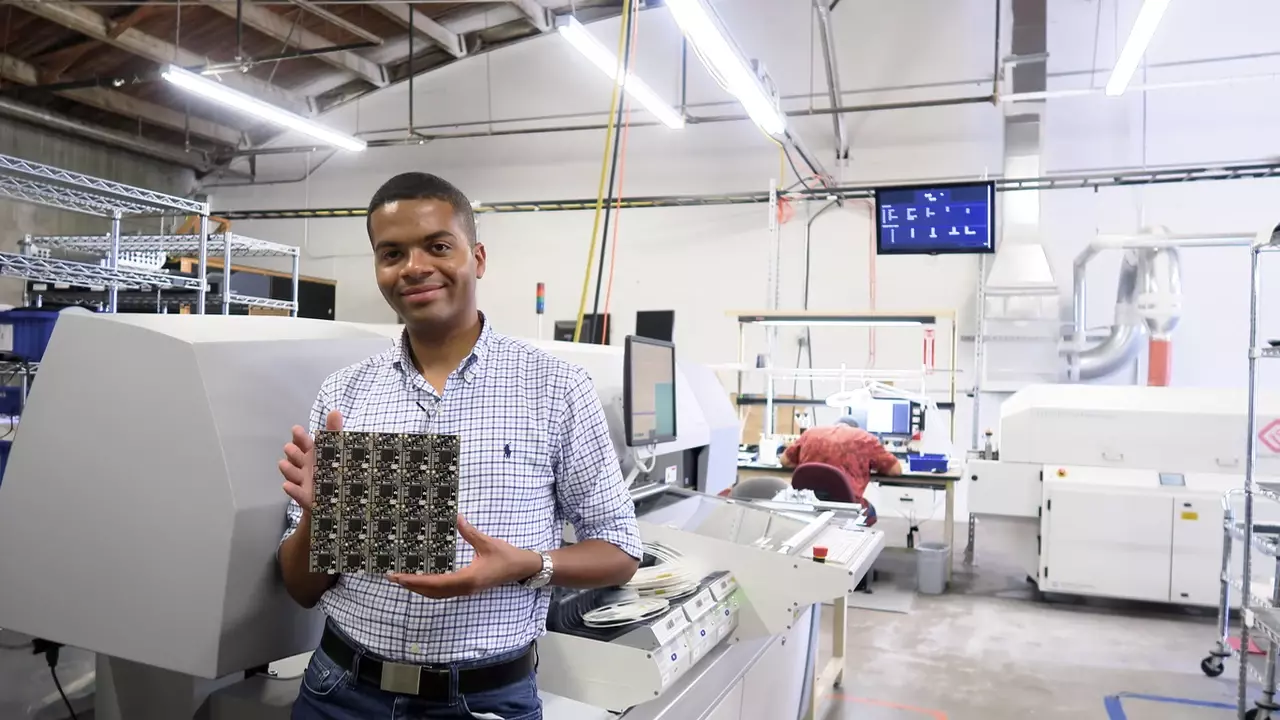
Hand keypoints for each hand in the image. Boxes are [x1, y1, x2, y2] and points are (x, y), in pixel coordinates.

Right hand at [279, 410, 342, 510]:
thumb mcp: (337, 450)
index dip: (299, 436)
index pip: (303, 442)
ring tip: (283, 463)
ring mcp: (303, 481)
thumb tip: (335, 411)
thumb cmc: (332, 471)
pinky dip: (292, 490)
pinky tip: (287, 485)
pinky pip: (297, 494)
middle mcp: (305, 466)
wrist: (335, 499)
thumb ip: (335, 431)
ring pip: (293, 474)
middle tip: (290, 447)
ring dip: (288, 469)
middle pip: (295, 457)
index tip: (296, 429)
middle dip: (292, 452)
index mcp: (313, 453)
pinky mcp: (305, 497)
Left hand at [388, 516, 541, 598]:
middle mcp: (463, 588)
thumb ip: (470, 533)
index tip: (399, 577)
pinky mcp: (466, 587)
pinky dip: (428, 587)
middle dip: (411, 585)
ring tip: (401, 579)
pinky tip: (421, 580)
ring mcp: (465, 589)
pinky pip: (443, 591)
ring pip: (436, 593)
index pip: (435, 583)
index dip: (416, 581)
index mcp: (467, 579)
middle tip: (392, 576)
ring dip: (418, 587)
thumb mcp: (488, 543)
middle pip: (431, 591)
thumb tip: (457, 518)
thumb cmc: (506, 557)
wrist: (521, 569)